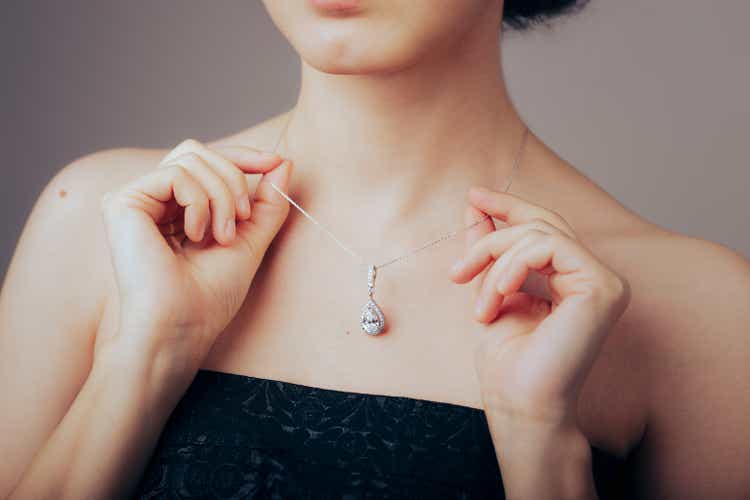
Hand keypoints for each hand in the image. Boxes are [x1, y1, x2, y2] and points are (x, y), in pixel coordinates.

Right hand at [98, 139, 291, 378]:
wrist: (181, 327)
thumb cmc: (210, 295)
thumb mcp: (251, 239)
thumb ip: (268, 202)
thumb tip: (284, 161)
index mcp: (176, 207)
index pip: (207, 161)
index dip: (243, 156)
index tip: (275, 162)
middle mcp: (151, 199)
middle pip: (198, 152)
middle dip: (233, 179)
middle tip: (243, 220)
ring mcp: (135, 198)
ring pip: (191, 158)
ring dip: (221, 196)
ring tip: (221, 236)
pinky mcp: (122, 201)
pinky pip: (177, 174)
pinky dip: (199, 202)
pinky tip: (196, 235)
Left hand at [449, 186, 629, 426]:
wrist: (519, 403)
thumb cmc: (507, 361)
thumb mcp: (489, 290)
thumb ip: (489, 248)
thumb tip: (474, 205)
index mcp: (572, 280)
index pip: (544, 228)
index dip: (510, 206)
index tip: (473, 195)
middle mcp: (594, 278)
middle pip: (542, 224)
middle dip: (492, 236)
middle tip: (457, 270)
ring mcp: (605, 281)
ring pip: (540, 233)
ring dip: (495, 262)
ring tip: (479, 304)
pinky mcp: (604, 286)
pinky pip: (549, 247)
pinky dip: (512, 266)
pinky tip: (498, 295)